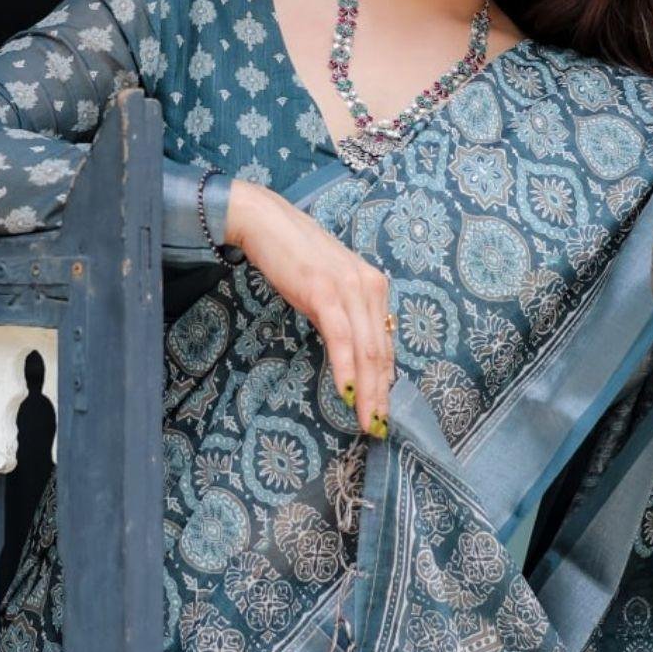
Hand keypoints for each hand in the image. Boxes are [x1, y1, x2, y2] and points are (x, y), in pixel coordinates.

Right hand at [225, 181, 393, 438]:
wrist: (266, 223)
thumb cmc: (295, 257)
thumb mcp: (330, 288)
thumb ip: (346, 315)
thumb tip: (353, 352)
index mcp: (375, 288)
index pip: (386, 345)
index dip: (386, 382)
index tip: (382, 411)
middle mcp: (371, 288)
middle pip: (381, 353)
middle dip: (381, 395)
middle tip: (377, 427)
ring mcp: (350, 289)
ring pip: (366, 350)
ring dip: (367, 391)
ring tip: (366, 420)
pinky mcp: (326, 292)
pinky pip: (341, 339)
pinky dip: (345, 368)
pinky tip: (346, 392)